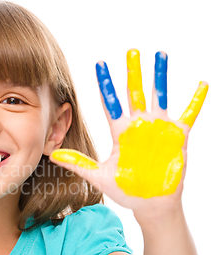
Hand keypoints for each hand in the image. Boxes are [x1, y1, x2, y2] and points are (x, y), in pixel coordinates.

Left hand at [49, 49, 207, 212]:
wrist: (150, 204)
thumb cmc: (125, 189)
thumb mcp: (99, 176)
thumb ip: (78, 163)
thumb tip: (52, 155)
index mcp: (120, 131)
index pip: (111, 102)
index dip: (105, 83)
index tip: (99, 64)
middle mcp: (139, 125)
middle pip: (135, 92)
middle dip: (132, 72)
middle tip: (130, 51)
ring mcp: (159, 129)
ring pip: (159, 95)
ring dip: (159, 76)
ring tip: (159, 55)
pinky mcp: (178, 137)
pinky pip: (189, 114)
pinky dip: (195, 100)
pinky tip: (202, 83)